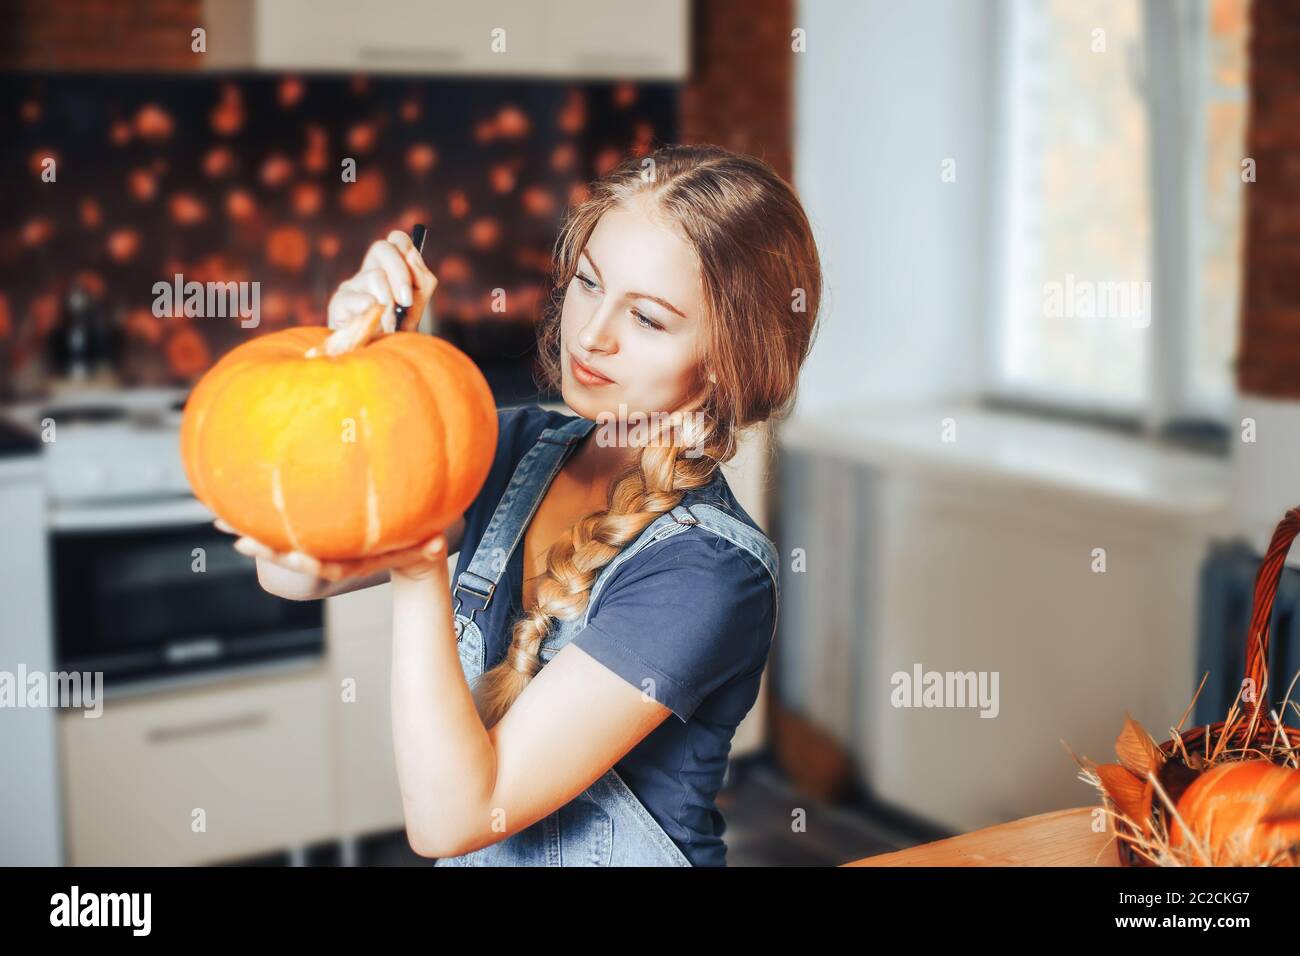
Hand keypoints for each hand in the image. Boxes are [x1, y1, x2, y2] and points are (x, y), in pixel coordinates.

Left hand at [214, 518, 446, 581]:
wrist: (409, 553)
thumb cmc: (420, 545)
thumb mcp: (428, 544)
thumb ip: (431, 547)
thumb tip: (436, 544)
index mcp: (355, 562)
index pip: (331, 567)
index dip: (312, 564)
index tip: (296, 558)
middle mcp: (333, 555)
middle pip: (296, 555)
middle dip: (268, 549)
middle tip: (239, 539)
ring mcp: (321, 544)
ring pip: (282, 539)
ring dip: (250, 529)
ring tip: (218, 517)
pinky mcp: (316, 529)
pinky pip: (285, 519)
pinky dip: (260, 510)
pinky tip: (233, 494)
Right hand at [325, 229, 436, 350]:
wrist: (380, 360)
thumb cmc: (399, 332)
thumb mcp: (417, 306)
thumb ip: (422, 281)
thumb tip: (412, 255)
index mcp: (388, 268)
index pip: (397, 240)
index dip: (408, 252)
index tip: (416, 275)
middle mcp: (368, 271)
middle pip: (382, 247)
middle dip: (400, 274)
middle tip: (406, 301)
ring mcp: (352, 286)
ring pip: (375, 276)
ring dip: (389, 301)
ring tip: (391, 325)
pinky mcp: (339, 303)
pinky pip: (358, 297)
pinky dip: (371, 309)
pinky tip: (375, 324)